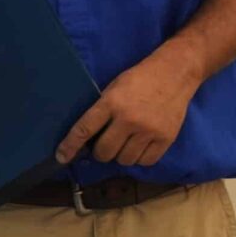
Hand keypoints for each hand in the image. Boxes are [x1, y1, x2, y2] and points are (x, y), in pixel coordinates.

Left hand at [55, 46, 200, 168]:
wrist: (174, 73)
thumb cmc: (140, 78)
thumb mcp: (115, 86)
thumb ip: (103, 109)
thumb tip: (87, 136)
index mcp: (112, 102)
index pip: (85, 128)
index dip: (70, 145)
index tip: (61, 157)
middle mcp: (128, 119)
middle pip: (104, 152)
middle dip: (100, 151)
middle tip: (105, 143)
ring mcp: (148, 131)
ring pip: (124, 160)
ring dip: (121, 155)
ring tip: (126, 141)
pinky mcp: (165, 139)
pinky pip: (144, 162)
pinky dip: (139, 157)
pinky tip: (140, 145)